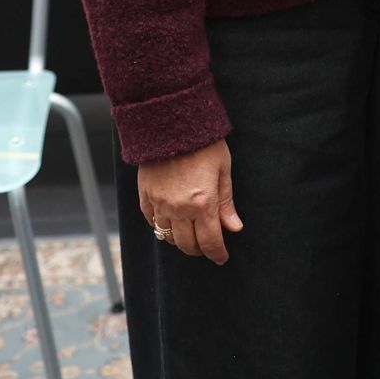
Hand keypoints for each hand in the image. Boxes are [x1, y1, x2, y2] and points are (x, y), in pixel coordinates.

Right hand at [138, 139, 243, 264]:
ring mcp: (159, 203)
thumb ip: (226, 202)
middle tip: (208, 247)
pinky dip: (160, 226)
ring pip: (167, 236)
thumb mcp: (223, 169)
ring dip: (180, 241)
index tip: (222, 258)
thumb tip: (234, 228)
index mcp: (202, 204)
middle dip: (200, 249)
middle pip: (187, 244)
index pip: (210, 241)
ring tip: (189, 237)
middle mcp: (178, 208)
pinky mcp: (145, 194)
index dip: (217, 254)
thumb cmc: (204, 143)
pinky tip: (169, 223)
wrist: (172, 121)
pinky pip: (151, 220)